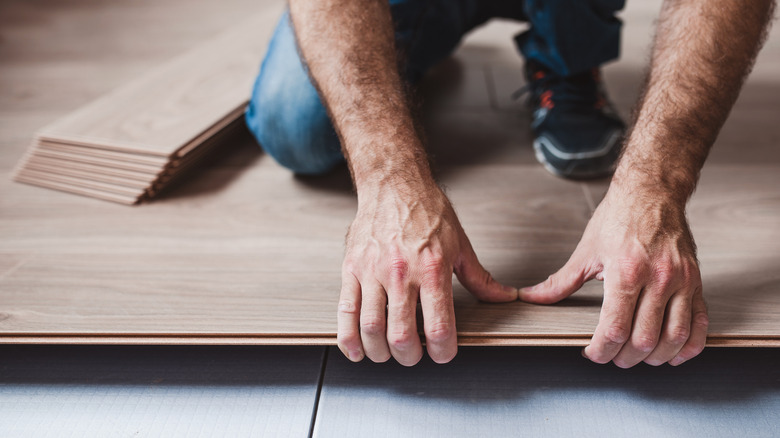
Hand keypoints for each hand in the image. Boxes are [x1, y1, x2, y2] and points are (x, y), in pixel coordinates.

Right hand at [337, 182, 517, 365]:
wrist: (394, 185)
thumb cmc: (426, 211)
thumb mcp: (460, 244)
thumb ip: (480, 278)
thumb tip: (504, 297)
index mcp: (432, 269)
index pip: (438, 326)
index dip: (442, 351)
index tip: (443, 353)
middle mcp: (401, 272)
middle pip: (401, 335)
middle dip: (410, 357)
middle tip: (415, 356)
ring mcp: (372, 272)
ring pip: (371, 328)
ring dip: (380, 352)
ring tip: (389, 353)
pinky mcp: (351, 269)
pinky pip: (345, 311)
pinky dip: (349, 338)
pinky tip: (357, 350)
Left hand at [519, 185, 708, 366]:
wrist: (652, 192)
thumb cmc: (619, 218)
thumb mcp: (585, 251)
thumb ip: (560, 282)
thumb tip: (532, 297)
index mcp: (626, 271)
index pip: (615, 329)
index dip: (601, 351)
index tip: (592, 353)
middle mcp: (657, 278)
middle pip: (643, 340)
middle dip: (624, 357)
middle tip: (612, 357)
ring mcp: (681, 281)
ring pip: (674, 337)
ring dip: (655, 357)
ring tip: (639, 358)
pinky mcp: (696, 281)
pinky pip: (700, 324)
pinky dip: (689, 346)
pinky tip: (673, 353)